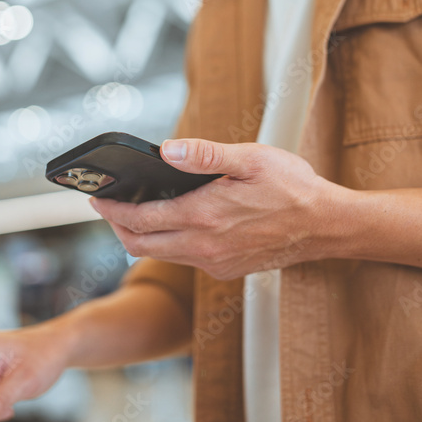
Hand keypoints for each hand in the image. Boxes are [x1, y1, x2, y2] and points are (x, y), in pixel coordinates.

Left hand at [89, 138, 341, 279]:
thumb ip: (205, 155)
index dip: (111, 210)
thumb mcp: (251, 159)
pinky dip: (167, 243)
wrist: (326, 226)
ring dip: (140, 236)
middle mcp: (203, 247)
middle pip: (139, 244)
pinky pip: (184, 260)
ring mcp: (214, 263)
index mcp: (203, 217)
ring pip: (159, 254)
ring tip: (136, 212)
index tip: (96, 198)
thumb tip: (167, 150)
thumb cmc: (292, 188)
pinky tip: (175, 223)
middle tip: (108, 207)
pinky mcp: (225, 270)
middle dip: (117, 226)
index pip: (139, 219)